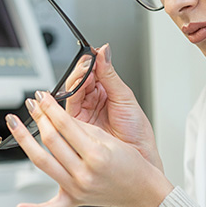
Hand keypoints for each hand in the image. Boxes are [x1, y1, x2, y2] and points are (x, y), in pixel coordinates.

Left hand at [6, 90, 173, 206]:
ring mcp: (76, 189)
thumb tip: (57, 116)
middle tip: (31, 104)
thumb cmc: (130, 165)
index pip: (65, 125)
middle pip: (51, 141)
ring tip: (15, 125)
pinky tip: (19, 206)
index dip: (50, 107)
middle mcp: (84, 174)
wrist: (141, 191)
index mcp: (96, 155)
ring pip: (42, 163)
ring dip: (25, 141)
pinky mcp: (74, 200)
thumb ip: (82, 129)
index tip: (42, 96)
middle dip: (38, 117)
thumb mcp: (109, 140)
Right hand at [62, 44, 162, 171]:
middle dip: (81, 71)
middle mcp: (93, 100)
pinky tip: (74, 90)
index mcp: (107, 90)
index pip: (92, 70)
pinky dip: (68, 96)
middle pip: (79, 79)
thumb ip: (110, 74)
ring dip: (75, 81)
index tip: (91, 55)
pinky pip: (66, 107)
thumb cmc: (137, 131)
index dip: (90, 61)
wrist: (138, 156)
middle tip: (86, 67)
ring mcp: (84, 111)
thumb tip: (104, 51)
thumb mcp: (125, 97)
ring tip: (83, 78)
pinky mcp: (76, 123)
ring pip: (71, 91)